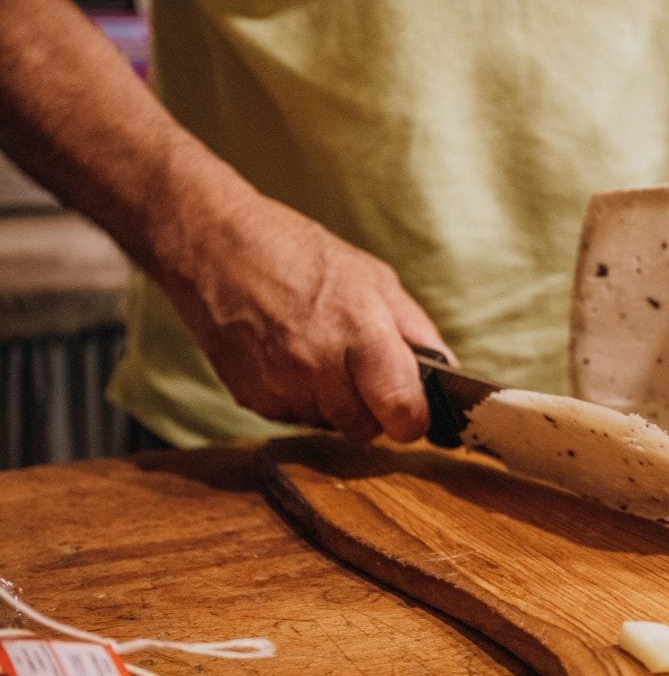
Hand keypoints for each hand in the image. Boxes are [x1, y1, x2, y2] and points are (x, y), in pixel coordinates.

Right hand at [157, 194, 453, 441]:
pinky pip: (295, 417)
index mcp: (362, 334)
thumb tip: (446, 376)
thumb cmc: (301, 254)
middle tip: (362, 368)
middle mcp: (320, 367)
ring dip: (335, 403)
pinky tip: (290, 357)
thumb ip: (415, 332)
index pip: (403, 413)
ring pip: (330, 425)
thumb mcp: (375, 279)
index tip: (413, 409)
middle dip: (372, 407)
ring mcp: (282, 387)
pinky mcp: (252, 399)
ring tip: (320, 352)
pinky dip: (301, 398)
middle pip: (367, 427)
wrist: (216, 247)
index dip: (414, 418)